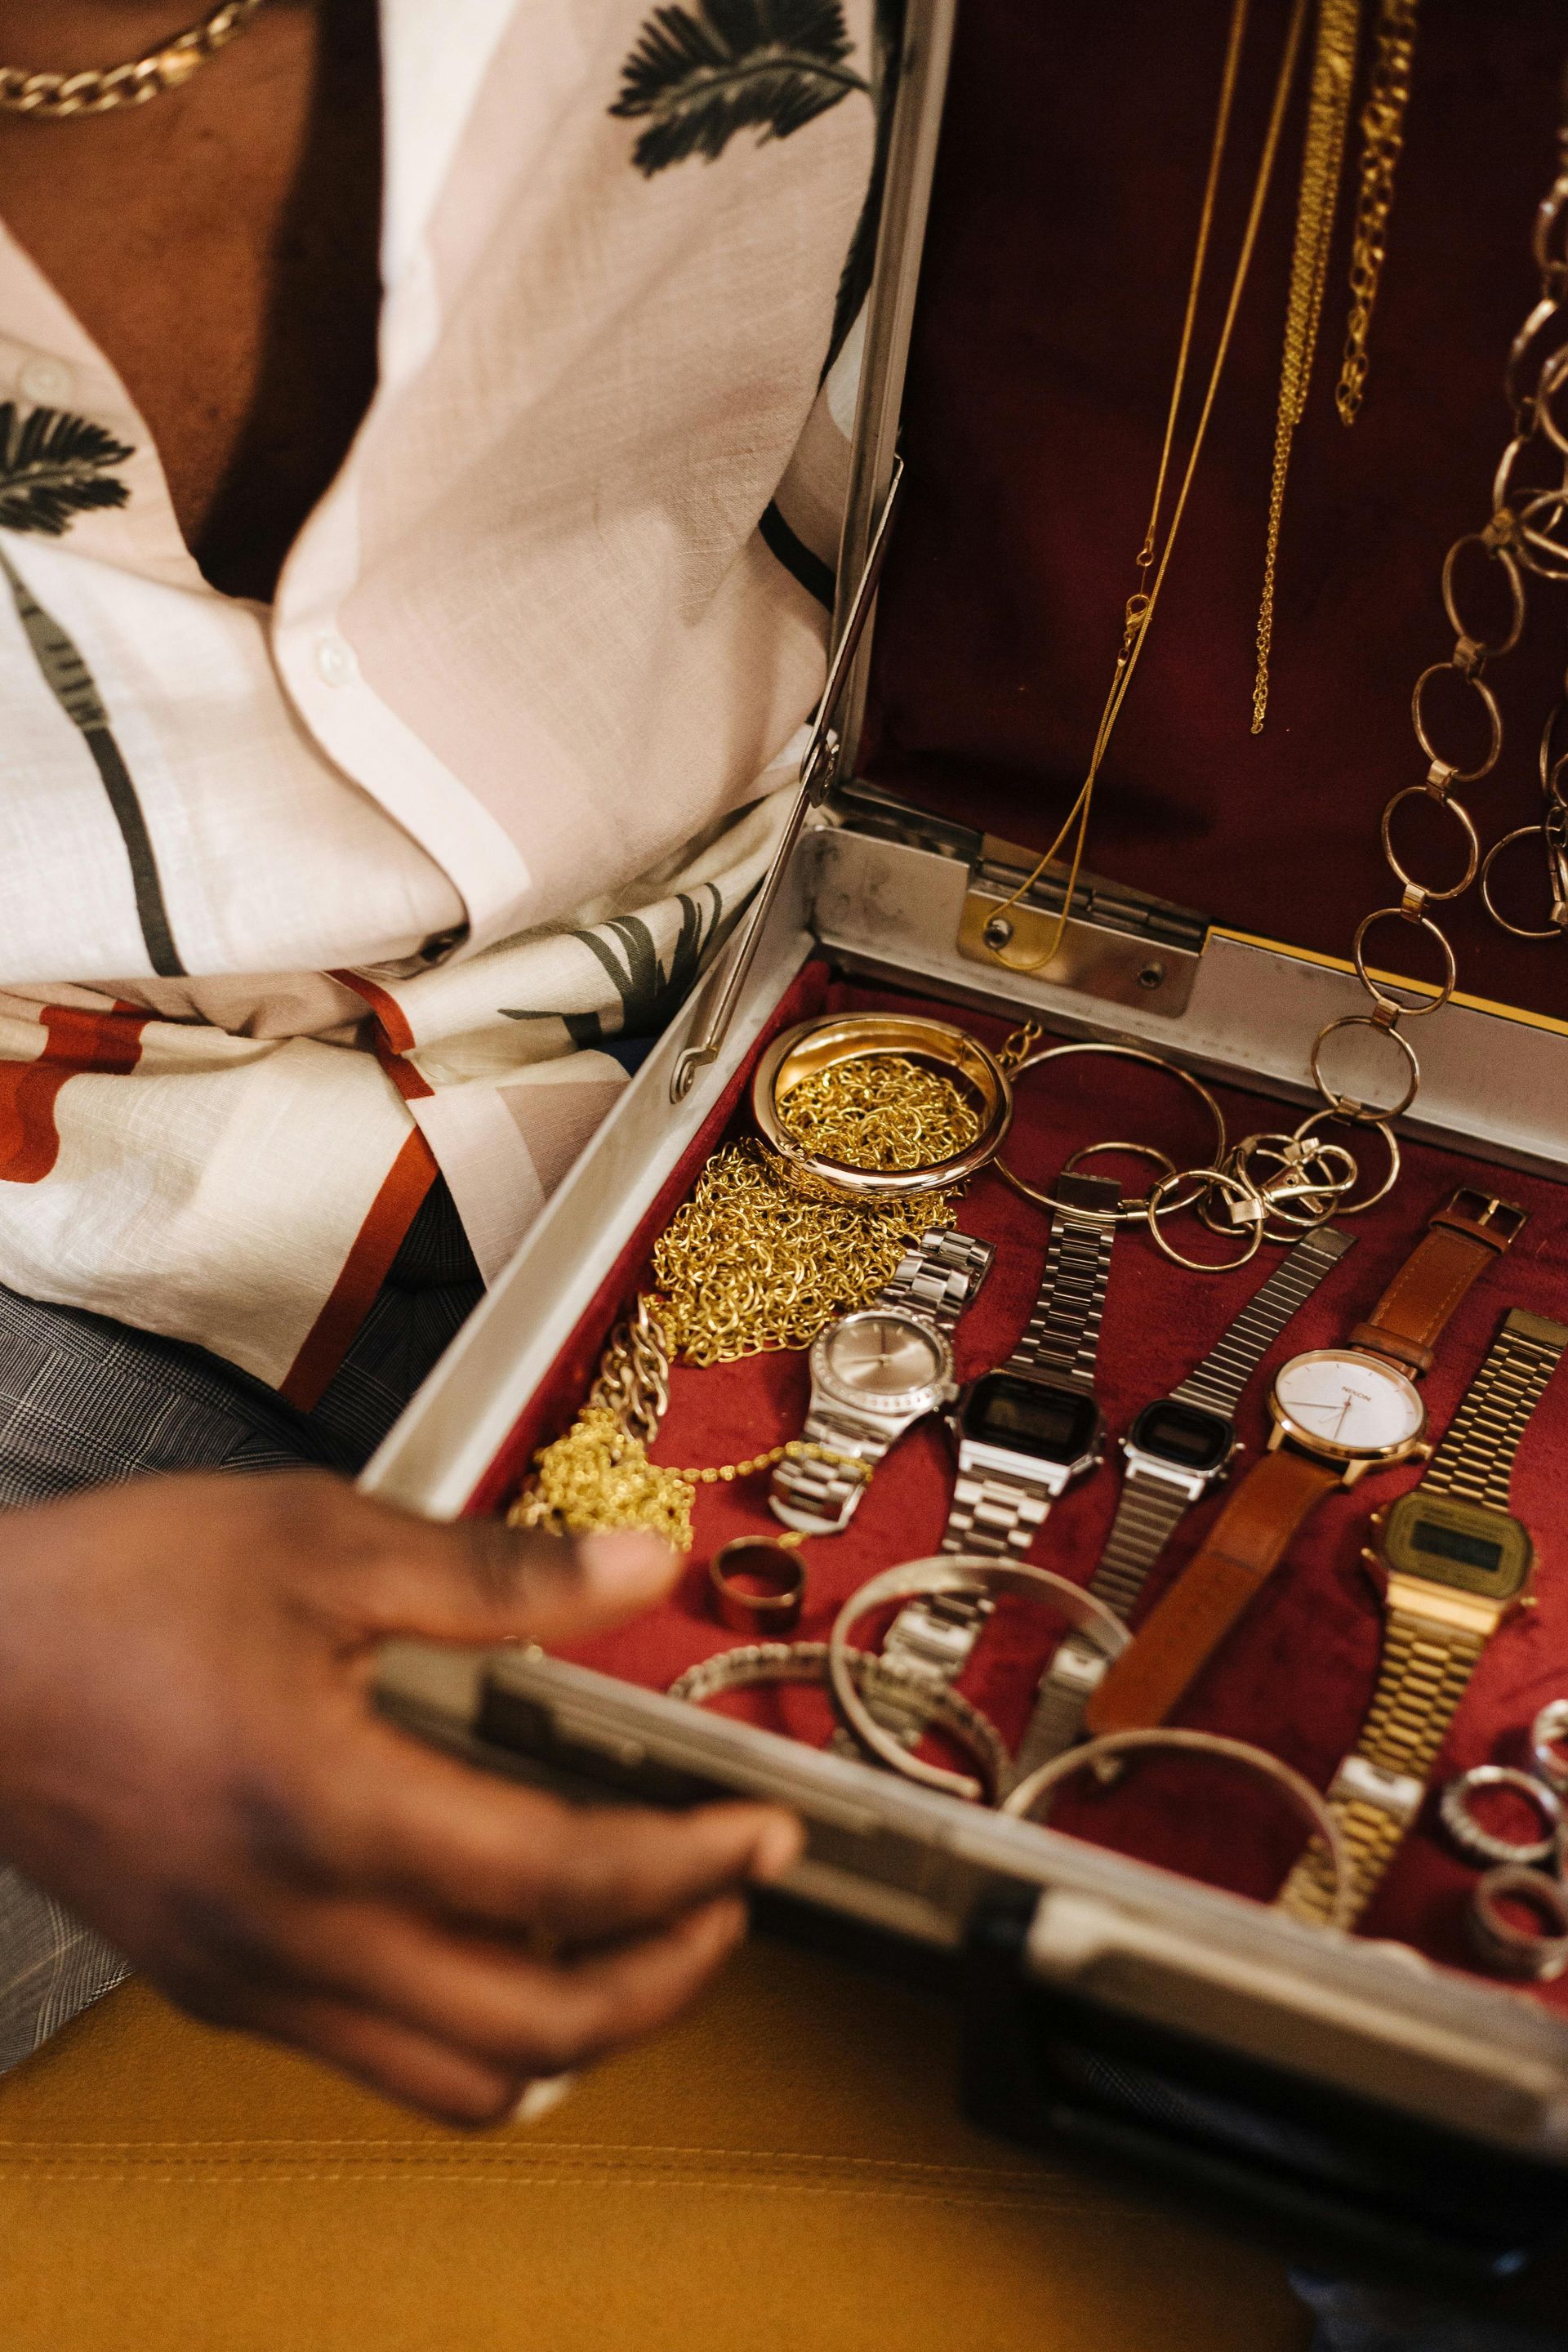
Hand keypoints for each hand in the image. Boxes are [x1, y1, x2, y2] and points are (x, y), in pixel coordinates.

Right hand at [0, 1471, 801, 2123]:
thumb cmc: (111, 1597)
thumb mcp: (317, 1541)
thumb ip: (495, 1571)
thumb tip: (639, 1568)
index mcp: (331, 1812)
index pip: (568, 1879)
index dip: (694, 1862)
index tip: (762, 1833)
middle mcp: (298, 1933)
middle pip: (540, 2031)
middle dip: (668, 1977)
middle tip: (729, 1900)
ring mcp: (257, 1981)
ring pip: (465, 2081)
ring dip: (579, 2024)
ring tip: (634, 1930)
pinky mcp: (226, 1987)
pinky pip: (385, 2058)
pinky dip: (481, 2022)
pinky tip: (502, 1926)